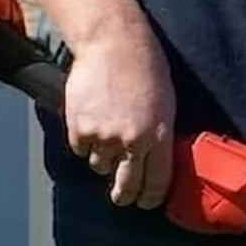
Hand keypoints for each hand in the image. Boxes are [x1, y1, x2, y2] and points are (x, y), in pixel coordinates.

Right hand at [64, 22, 174, 210]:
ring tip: (107, 135)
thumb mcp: (166, 106)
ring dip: (103, 158)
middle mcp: (132, 142)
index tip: (145, 202)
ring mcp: (104, 136)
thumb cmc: (145, 68)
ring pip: (100, 166)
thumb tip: (152, 162)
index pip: (157, 182)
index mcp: (159, 137)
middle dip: (123, 195)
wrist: (113, 43)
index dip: (150, 197)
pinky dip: (84, 141)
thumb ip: (159, 136)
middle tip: (121, 196)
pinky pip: (81, 149)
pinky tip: (91, 121)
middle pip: (126, 185)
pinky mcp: (80, 127)